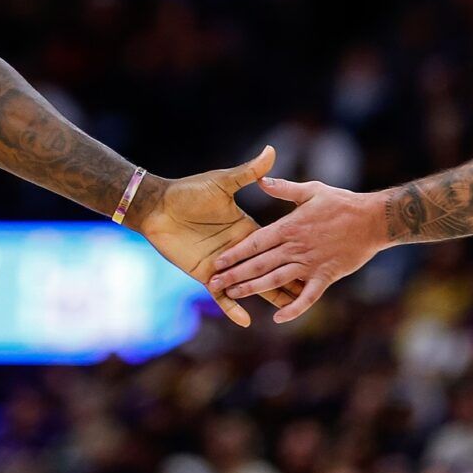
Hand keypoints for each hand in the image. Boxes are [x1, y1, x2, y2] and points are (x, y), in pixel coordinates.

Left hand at [134, 146, 301, 326]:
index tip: (314, 259)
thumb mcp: (223, 182)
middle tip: (309, 293)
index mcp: (246, 228)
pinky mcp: (205, 274)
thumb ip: (248, 172)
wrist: (158, 206)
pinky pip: (221, 296)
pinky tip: (246, 322)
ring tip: (285, 314)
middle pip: (268, 268)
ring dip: (265, 297)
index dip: (293, 254)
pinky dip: (232, 308)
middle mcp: (237, 248)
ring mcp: (222, 264)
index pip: (274, 244)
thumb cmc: (190, 191)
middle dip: (287, 281)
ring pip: (248, 284)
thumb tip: (271, 151)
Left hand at [207, 176, 386, 323]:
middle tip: (213, 283)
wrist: (374, 219)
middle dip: (235, 274)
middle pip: (259, 264)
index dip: (235, 252)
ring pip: (276, 280)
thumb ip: (284, 188)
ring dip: (253, 289)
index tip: (217, 261)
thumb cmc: (343, 202)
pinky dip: (294, 308)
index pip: (255, 241)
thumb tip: (261, 180)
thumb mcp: (312, 190)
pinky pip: (307, 297)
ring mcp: (310, 264)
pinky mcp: (326, 277)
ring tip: (232, 295)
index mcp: (290, 226)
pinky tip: (278, 317)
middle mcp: (296, 248)